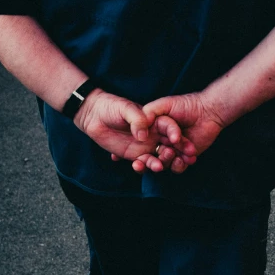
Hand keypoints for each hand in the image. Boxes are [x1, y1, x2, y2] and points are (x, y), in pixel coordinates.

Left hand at [74, 89, 193, 171]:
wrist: (94, 115)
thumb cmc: (112, 106)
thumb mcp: (126, 108)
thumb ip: (137, 119)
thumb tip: (143, 136)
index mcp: (156, 120)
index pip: (170, 127)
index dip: (176, 134)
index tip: (176, 140)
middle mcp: (155, 134)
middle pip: (170, 145)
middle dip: (177, 152)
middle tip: (180, 159)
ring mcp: (146, 146)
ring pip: (159, 156)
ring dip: (161, 162)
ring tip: (158, 167)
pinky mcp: (136, 155)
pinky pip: (144, 163)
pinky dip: (144, 167)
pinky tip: (139, 166)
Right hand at [128, 92, 224, 172]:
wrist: (208, 110)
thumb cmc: (185, 104)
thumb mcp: (163, 105)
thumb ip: (149, 113)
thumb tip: (137, 127)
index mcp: (154, 130)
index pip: (139, 142)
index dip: (129, 150)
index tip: (116, 155)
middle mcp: (162, 141)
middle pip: (148, 156)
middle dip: (142, 162)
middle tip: (138, 164)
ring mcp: (174, 149)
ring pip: (163, 162)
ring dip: (159, 164)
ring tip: (159, 164)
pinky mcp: (185, 156)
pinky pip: (178, 166)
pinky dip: (177, 166)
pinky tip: (178, 161)